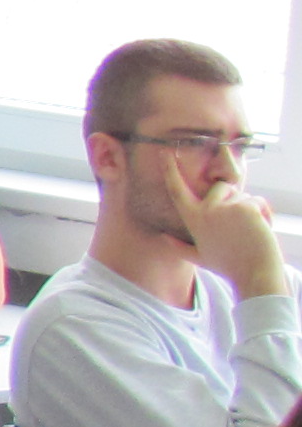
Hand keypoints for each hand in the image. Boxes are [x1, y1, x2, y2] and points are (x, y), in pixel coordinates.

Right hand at [174, 152, 291, 297]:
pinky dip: (263, 213)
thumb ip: (179, 247)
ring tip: (251, 231)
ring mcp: (226, 207)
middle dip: (233, 199)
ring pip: (241, 194)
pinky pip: (257, 201)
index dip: (170, 170)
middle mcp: (206, 210)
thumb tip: (163, 239)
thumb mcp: (199, 257)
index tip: (165, 152)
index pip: (177, 190)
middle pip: (221, 188)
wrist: (255, 273)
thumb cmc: (229, 266)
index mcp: (193, 220)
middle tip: (239, 225)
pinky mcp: (246, 206)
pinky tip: (262, 229)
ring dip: (249, 208)